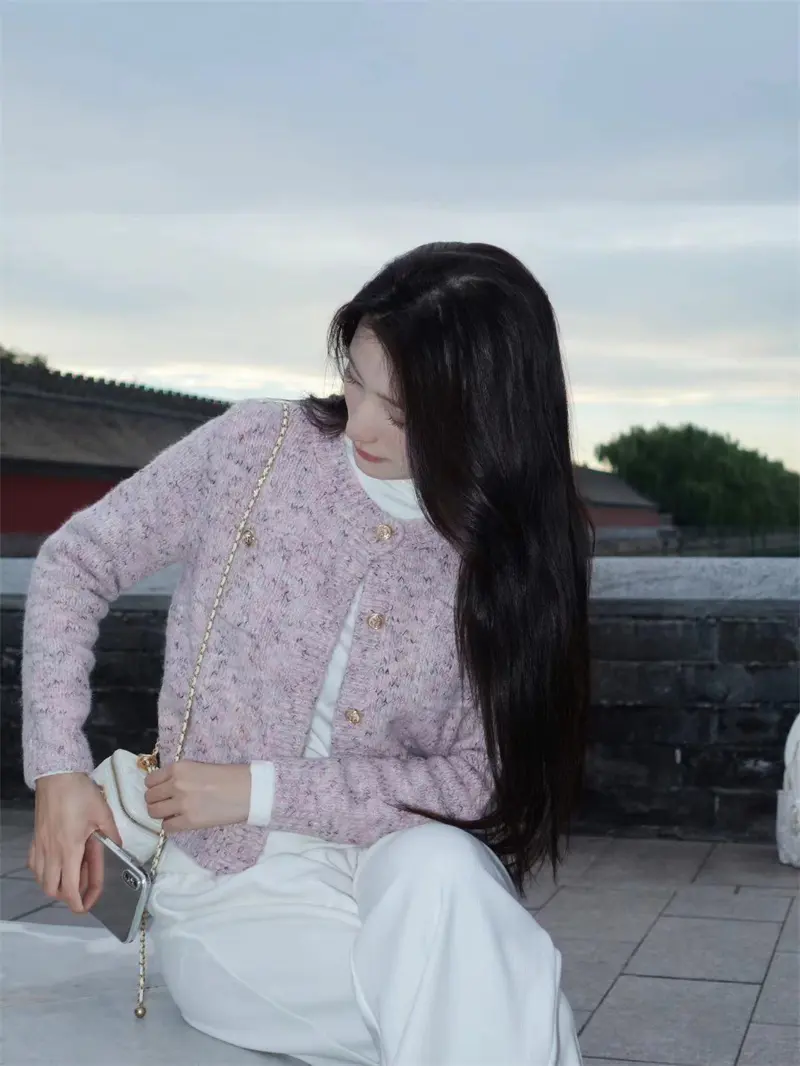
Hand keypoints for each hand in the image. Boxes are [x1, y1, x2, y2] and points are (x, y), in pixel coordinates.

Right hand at [29, 773, 121, 914]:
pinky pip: (35, 865)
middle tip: (83, 889)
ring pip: (41, 879)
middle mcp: (51, 853)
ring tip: (73, 877)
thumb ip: (112, 836)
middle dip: (67, 896)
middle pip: (52, 889)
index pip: (69, 888)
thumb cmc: (80, 794)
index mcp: (69, 850)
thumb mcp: (103, 814)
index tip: (87, 906)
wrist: (57, 775)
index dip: (78, 902)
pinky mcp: (35, 839)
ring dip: (56, 885)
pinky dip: (44, 872)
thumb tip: (119, 850)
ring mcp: (40, 846)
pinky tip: (58, 863)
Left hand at [144, 761, 250, 833]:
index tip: (160, 790)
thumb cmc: (229, 776)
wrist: (247, 790)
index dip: (154, 786)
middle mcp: (176, 784)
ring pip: (154, 812)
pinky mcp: (189, 821)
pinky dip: (170, 825)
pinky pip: (166, 826)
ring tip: (171, 813)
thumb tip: (166, 787)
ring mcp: (181, 804)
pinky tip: (179, 821)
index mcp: (179, 768)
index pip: (151, 780)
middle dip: (155, 800)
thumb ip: (181, 775)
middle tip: (165, 802)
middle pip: (150, 797)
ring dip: (160, 813)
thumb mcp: (200, 767)